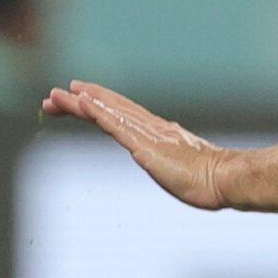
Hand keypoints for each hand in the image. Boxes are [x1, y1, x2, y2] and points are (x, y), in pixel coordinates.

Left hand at [42, 81, 230, 210]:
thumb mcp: (189, 173)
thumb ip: (182, 166)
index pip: (121, 115)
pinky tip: (81, 102)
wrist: (225, 180)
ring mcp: (145, 134)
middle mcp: (149, 128)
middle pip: (108, 108)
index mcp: (158, 134)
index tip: (77, 100)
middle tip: (52, 95)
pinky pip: (114, 123)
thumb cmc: (213, 182)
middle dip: (79, 101)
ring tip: (55, 96)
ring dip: (79, 103)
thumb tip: (187, 170)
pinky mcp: (144, 145)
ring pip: (105, 111)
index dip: (98, 105)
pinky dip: (96, 110)